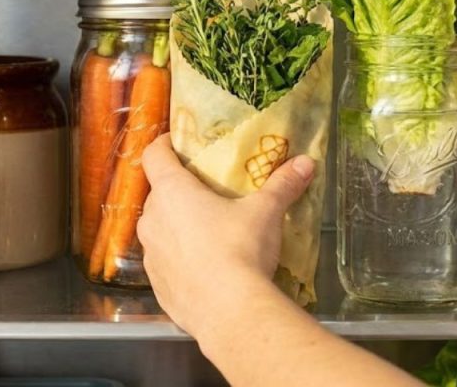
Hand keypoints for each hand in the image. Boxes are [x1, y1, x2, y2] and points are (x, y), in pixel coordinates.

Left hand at [138, 134, 315, 337]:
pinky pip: (165, 263)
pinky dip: (180, 260)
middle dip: (179, 190)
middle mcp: (152, 220)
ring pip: (159, 230)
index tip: (177, 142)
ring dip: (177, 226)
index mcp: (172, 192)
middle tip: (206, 193)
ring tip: (207, 232)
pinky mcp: (157, 286)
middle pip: (158, 193)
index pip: (154, 155)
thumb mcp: (265, 212)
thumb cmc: (241, 250)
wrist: (230, 313)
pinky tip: (205, 268)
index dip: (164, 144)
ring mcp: (151, 256)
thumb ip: (282, 185)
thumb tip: (304, 163)